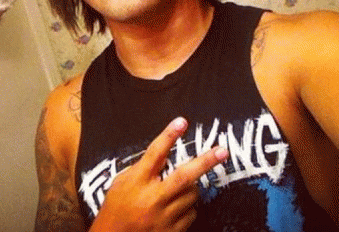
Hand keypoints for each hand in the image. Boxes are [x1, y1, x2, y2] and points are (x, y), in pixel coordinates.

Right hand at [90, 117, 228, 231]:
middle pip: (184, 177)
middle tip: (222, 151)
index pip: (155, 153)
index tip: (182, 122)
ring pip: (191, 194)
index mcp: (137, 182)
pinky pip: (191, 213)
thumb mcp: (122, 182)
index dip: (169, 135)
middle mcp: (152, 199)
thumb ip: (142, 167)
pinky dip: (187, 206)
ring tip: (175, 189)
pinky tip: (174, 207)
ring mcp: (164, 217)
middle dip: (206, 162)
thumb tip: (164, 156)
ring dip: (190, 186)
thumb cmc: (115, 208)